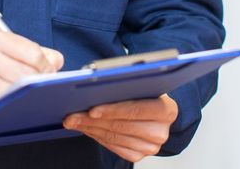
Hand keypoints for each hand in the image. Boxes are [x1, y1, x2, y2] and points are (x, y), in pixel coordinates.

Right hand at [0, 28, 63, 116]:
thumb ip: (39, 53)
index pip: (34, 54)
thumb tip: (56, 62)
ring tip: (26, 96)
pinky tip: (12, 106)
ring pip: (18, 92)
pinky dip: (13, 109)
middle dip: (38, 83)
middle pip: (28, 74)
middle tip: (39, 87)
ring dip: (27, 98)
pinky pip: (5, 108)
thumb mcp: (12, 51)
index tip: (47, 73)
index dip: (46, 67)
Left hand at [63, 94, 178, 161]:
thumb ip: (128, 84)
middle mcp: (161, 132)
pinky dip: (96, 136)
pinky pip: (112, 146)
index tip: (92, 109)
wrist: (157, 111)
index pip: (136, 110)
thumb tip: (98, 83)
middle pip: (121, 126)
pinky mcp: (138, 155)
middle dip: (93, 120)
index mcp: (167, 110)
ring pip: (113, 137)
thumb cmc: (147, 92)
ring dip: (90, 128)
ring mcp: (150, 147)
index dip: (113, 110)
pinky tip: (85, 127)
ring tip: (73, 120)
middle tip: (72, 115)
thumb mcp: (143, 84)